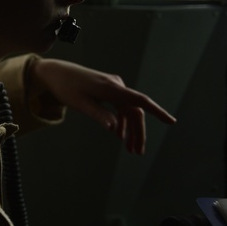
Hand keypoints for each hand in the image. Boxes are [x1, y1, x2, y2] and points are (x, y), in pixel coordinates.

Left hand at [29, 58, 175, 153]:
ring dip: (130, 130)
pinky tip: (119, 134)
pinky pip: (121, 107)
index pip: (139, 101)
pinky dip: (121, 121)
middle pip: (135, 111)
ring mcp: (113, 87)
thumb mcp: (80, 103)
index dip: (157, 111)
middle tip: (137, 153)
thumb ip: (98, 115)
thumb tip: (114, 129)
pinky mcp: (108, 90)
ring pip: (128, 111)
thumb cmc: (66, 87)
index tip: (171, 121)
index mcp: (111, 88)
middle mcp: (116, 86)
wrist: (55, 73)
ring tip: (130, 149)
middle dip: (138, 132)